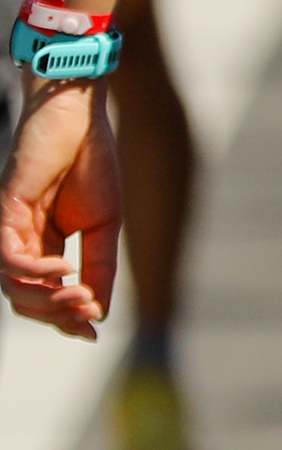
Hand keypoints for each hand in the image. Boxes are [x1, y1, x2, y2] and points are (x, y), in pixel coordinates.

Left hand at [0, 82, 120, 336]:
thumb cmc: (93, 163)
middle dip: (55, 315)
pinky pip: (8, 256)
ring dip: (46, 299)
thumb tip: (99, 312)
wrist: (82, 117)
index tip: (92, 332)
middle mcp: (20, 241)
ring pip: (10, 284)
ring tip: (81, 298)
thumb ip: (99, 266)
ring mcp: (9, 227)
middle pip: (23, 298)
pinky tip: (63, 271)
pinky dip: (34, 271)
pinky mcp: (4, 211)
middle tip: (89, 317)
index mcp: (43, 245)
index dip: (64, 319)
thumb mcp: (104, 225)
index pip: (43, 295)